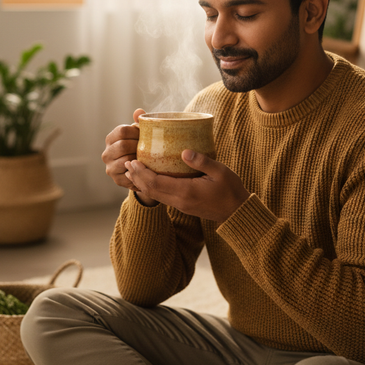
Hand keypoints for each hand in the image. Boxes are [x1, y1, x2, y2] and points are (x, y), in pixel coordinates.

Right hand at [102, 108, 146, 193]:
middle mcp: (106, 152)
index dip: (136, 132)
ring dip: (139, 159)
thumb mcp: (140, 135)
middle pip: (123, 145)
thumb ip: (139, 122)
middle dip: (138, 146)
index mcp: (111, 138)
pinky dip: (139, 170)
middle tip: (148, 148)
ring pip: (126, 159)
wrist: (141, 171)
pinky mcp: (116, 179)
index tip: (145, 136)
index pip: (122, 130)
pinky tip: (144, 168)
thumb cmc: (141, 148)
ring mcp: (110, 166)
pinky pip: (129, 173)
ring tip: (147, 158)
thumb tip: (139, 111)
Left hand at [124, 149, 249, 222]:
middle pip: (151, 190)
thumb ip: (202, 161)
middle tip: (127, 163)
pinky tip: (148, 180)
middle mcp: (180, 200)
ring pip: (155, 195)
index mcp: (187, 191)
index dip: (142, 173)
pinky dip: (151, 188)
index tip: (133, 162)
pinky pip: (162, 197)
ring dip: (142, 183)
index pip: (157, 183)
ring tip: (132, 171)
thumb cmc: (231, 190)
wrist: (237, 212)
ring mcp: (181, 205)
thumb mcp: (221, 171)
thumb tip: (184, 151)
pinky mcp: (183, 206)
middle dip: (137, 177)